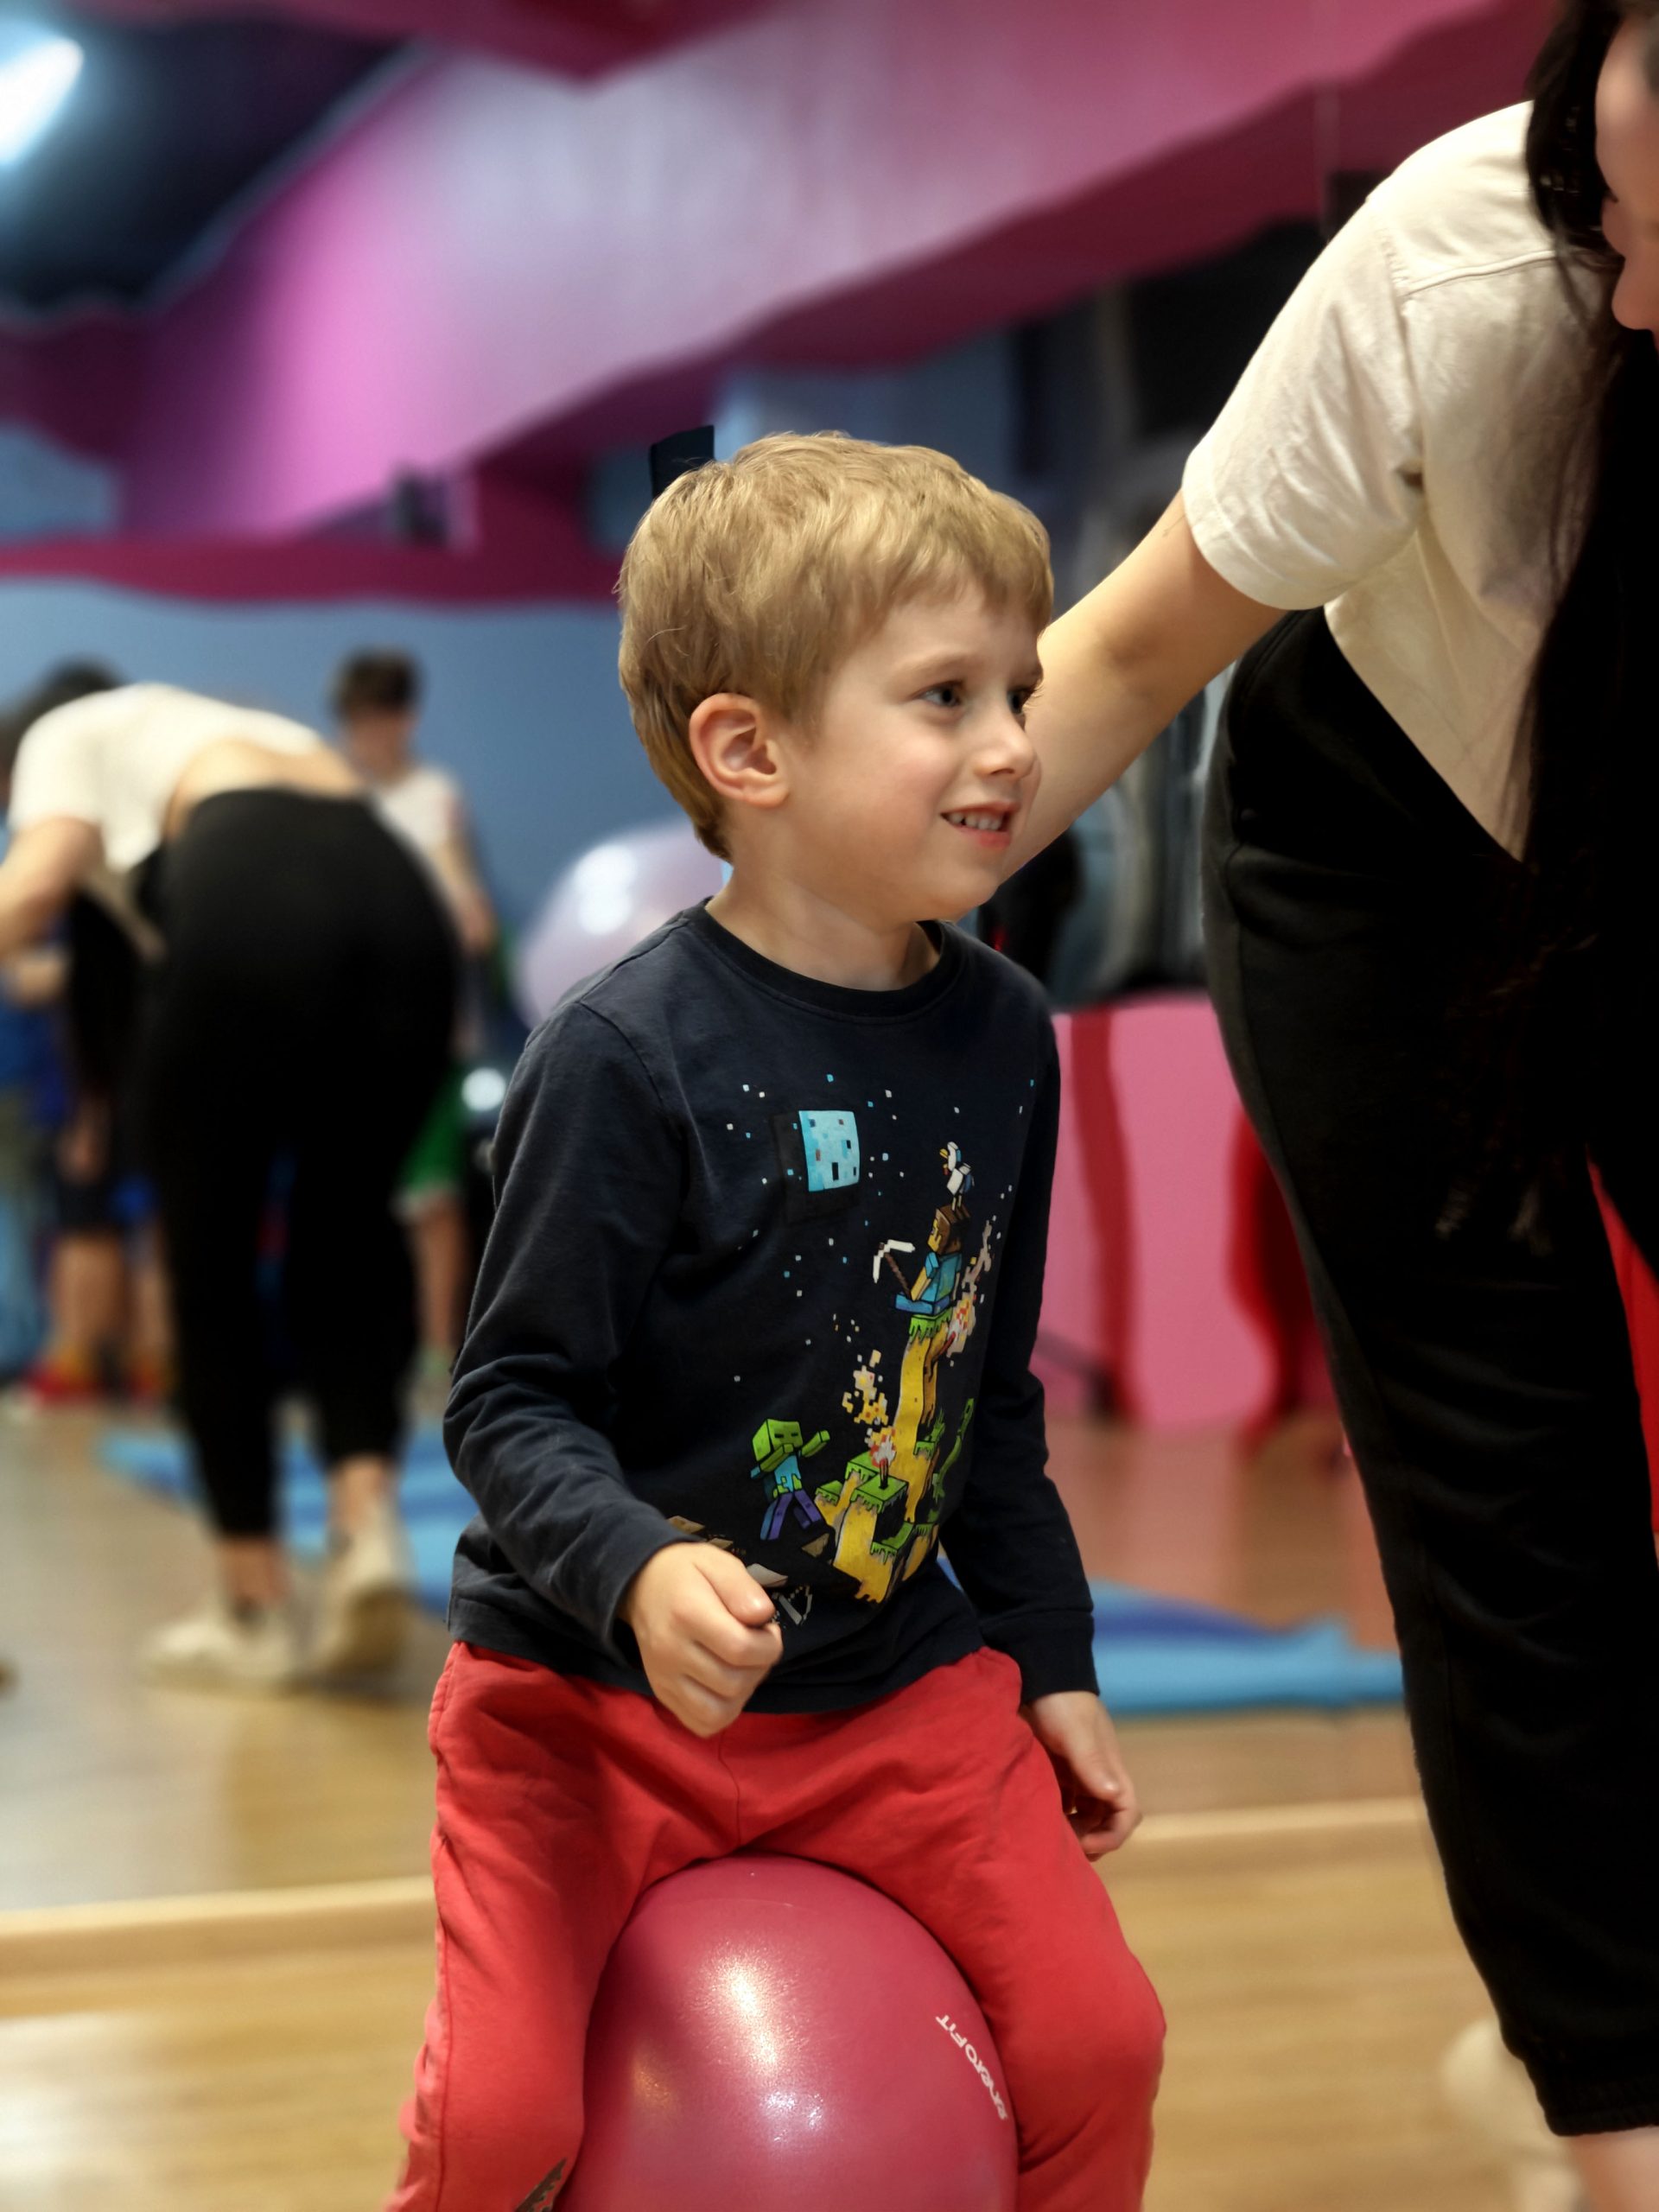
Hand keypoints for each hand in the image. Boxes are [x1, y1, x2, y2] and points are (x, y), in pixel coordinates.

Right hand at [620, 1543, 783, 1737]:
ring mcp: (663, 1678)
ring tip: (743, 1667)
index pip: (740, 1649)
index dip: (770, 1645)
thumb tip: (763, 1617)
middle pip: (733, 1682)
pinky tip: (726, 1686)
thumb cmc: (687, 1573)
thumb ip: (742, 1588)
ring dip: (744, 1693)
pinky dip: (723, 1713)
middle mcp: (670, 1651)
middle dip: (760, 1667)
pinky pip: (701, 1724)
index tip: (769, 1630)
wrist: (641, 1585)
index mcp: (687, 1614)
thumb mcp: (718, 1562)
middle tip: (758, 1646)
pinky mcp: (662, 1694)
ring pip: (719, 1712)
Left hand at [1022, 1690, 1141, 1858]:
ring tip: (1050, 1836)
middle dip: (1091, 1837)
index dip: (1112, 1835)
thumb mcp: (1075, 1733)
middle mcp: (1098, 1773)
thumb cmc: (1061, 1702)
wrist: (1041, 1672)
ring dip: (1073, 1827)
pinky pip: (1064, 1799)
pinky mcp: (1057, 1766)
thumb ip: (1091, 1763)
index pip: (1126, 1812)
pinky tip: (1039, 1816)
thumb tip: (1112, 1796)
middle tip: (1063, 1847)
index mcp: (1110, 1769)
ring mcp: (1077, 1770)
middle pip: (1105, 1818)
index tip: (1084, 1843)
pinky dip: (1057, 1812)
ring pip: (1084, 1811)